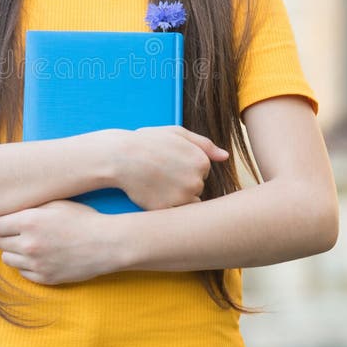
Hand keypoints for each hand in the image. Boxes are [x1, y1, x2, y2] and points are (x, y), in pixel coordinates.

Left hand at [0, 200, 117, 284]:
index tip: (11, 221)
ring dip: (15, 251)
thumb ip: (30, 207)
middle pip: (0, 242)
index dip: (3, 222)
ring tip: (32, 244)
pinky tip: (41, 256)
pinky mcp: (45, 278)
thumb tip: (9, 210)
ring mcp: (36, 264)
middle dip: (8, 236)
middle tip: (23, 232)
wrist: (107, 244)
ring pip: (8, 259)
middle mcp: (29, 244)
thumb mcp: (57, 203)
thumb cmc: (83, 219)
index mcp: (30, 222)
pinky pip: (23, 273)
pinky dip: (27, 265)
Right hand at [111, 126, 228, 210]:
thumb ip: (204, 144)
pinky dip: (165, 205)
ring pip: (187, 201)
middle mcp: (197, 181)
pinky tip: (152, 193)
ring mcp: (183, 197)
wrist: (120, 157)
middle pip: (196, 187)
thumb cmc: (147, 142)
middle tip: (160, 172)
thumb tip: (226, 157)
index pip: (202, 171)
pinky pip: (174, 213)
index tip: (168, 160)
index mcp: (202, 161)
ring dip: (175, 195)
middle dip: (182, 182)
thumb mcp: (177, 133)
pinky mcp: (169, 210)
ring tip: (155, 182)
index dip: (184, 166)